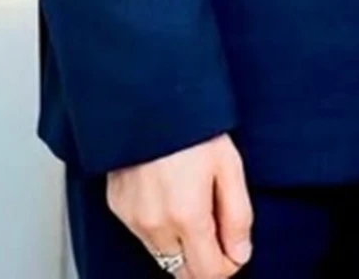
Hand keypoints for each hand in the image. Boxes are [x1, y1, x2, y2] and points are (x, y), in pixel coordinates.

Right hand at [106, 133, 252, 277]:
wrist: (148, 97)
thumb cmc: (192, 126)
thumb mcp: (229, 165)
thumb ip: (237, 216)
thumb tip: (240, 254)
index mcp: (187, 216)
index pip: (208, 274)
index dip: (228, 265)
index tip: (235, 248)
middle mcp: (155, 226)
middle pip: (182, 272)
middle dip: (204, 261)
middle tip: (217, 229)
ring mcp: (132, 220)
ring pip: (162, 256)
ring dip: (181, 244)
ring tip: (193, 203)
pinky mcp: (118, 209)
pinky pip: (143, 235)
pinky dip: (160, 227)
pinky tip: (170, 196)